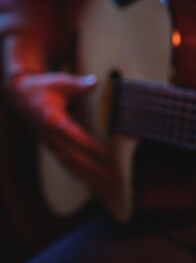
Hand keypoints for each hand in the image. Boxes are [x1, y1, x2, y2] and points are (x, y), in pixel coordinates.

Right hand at [7, 72, 115, 192]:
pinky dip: (77, 170)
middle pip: (71, 153)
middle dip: (90, 164)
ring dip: (84, 171)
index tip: (103, 153)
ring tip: (103, 180)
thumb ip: (79, 85)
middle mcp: (48, 133)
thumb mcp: (60, 82)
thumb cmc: (43, 87)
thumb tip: (94, 82)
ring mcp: (48, 141)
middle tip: (108, 173)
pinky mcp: (50, 145)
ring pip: (67, 160)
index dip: (88, 145)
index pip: (72, 134)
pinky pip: (64, 161)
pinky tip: (89, 178)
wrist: (19, 95)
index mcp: (50, 118)